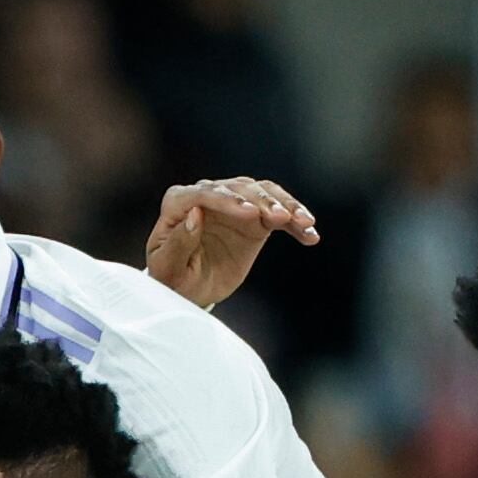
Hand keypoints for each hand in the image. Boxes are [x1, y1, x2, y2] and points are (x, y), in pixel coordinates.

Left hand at [144, 177, 318, 308]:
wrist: (190, 289)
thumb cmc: (171, 278)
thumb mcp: (167, 269)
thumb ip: (178, 242)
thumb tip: (196, 214)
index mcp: (179, 203)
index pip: (204, 194)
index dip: (227, 201)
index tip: (249, 213)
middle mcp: (207, 195)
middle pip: (239, 188)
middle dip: (262, 201)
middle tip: (280, 217)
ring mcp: (234, 203)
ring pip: (263, 193)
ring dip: (285, 205)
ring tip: (303, 221)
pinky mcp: (255, 217)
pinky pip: (280, 213)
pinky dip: (296, 223)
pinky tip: (310, 235)